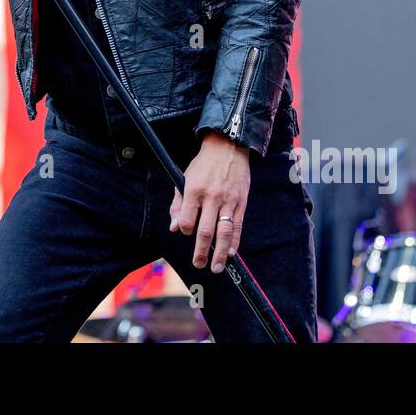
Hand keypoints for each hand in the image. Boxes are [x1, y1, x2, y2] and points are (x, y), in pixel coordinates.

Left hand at [169, 132, 249, 273]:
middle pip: (205, 231)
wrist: (228, 148)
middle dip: (201, 251)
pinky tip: (232, 252)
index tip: (186, 232)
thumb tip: (174, 228)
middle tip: (198, 264)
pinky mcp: (241, 202)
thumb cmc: (203, 165)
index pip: (188, 220)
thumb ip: (178, 204)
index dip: (185, 230)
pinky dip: (235, 241)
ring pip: (224, 232)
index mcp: (194, 190)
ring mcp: (228, 200)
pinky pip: (238, 225)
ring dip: (221, 253)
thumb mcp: (184, 178)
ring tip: (217, 267)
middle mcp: (212, 197)